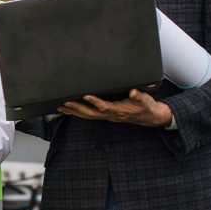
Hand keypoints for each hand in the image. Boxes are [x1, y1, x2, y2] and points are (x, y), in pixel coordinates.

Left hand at [58, 89, 173, 127]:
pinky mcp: (105, 115)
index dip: (96, 102)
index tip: (86, 96)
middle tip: (65, 103)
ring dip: (74, 112)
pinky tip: (69, 110)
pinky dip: (78, 113)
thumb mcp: (145, 100)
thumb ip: (139, 96)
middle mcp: (111, 115)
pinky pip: (90, 116)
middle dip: (78, 108)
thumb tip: (133, 92)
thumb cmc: (146, 106)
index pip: (106, 107)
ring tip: (61, 108)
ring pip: (88, 116)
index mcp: (120, 110)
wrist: (149, 116)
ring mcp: (107, 116)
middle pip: (92, 113)